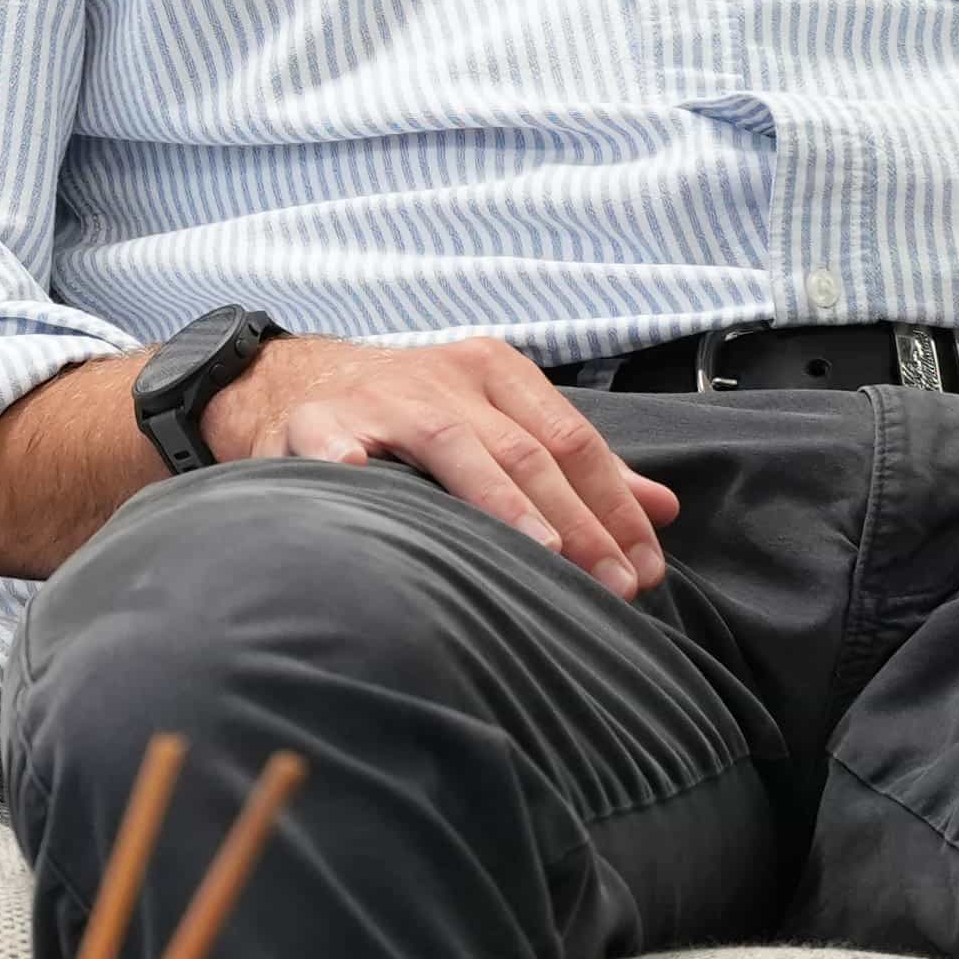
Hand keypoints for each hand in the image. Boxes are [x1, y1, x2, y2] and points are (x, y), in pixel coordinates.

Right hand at [209, 334, 679, 596]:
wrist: (295, 383)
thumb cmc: (413, 416)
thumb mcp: (498, 421)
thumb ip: (576, 466)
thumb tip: (663, 509)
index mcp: (496, 374)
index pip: (573, 440)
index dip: (614, 505)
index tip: (646, 567)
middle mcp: (445, 379)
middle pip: (526, 451)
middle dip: (578, 522)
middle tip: (612, 584)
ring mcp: (382, 398)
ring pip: (454, 445)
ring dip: (500, 500)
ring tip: (540, 549)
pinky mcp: (318, 422)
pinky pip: (334, 442)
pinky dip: (346, 460)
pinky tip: (360, 477)